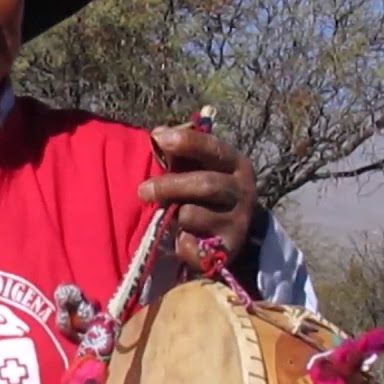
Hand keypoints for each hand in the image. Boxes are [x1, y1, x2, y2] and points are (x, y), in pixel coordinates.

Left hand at [137, 125, 256, 271]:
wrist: (234, 233)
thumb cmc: (207, 192)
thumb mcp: (201, 167)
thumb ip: (181, 151)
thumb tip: (157, 133)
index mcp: (235, 164)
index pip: (213, 148)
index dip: (187, 142)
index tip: (158, 139)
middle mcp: (241, 191)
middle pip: (206, 184)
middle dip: (170, 185)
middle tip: (142, 190)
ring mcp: (237, 222)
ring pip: (193, 215)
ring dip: (173, 215)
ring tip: (168, 216)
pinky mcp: (226, 250)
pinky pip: (191, 245)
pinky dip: (179, 242)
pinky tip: (179, 239)